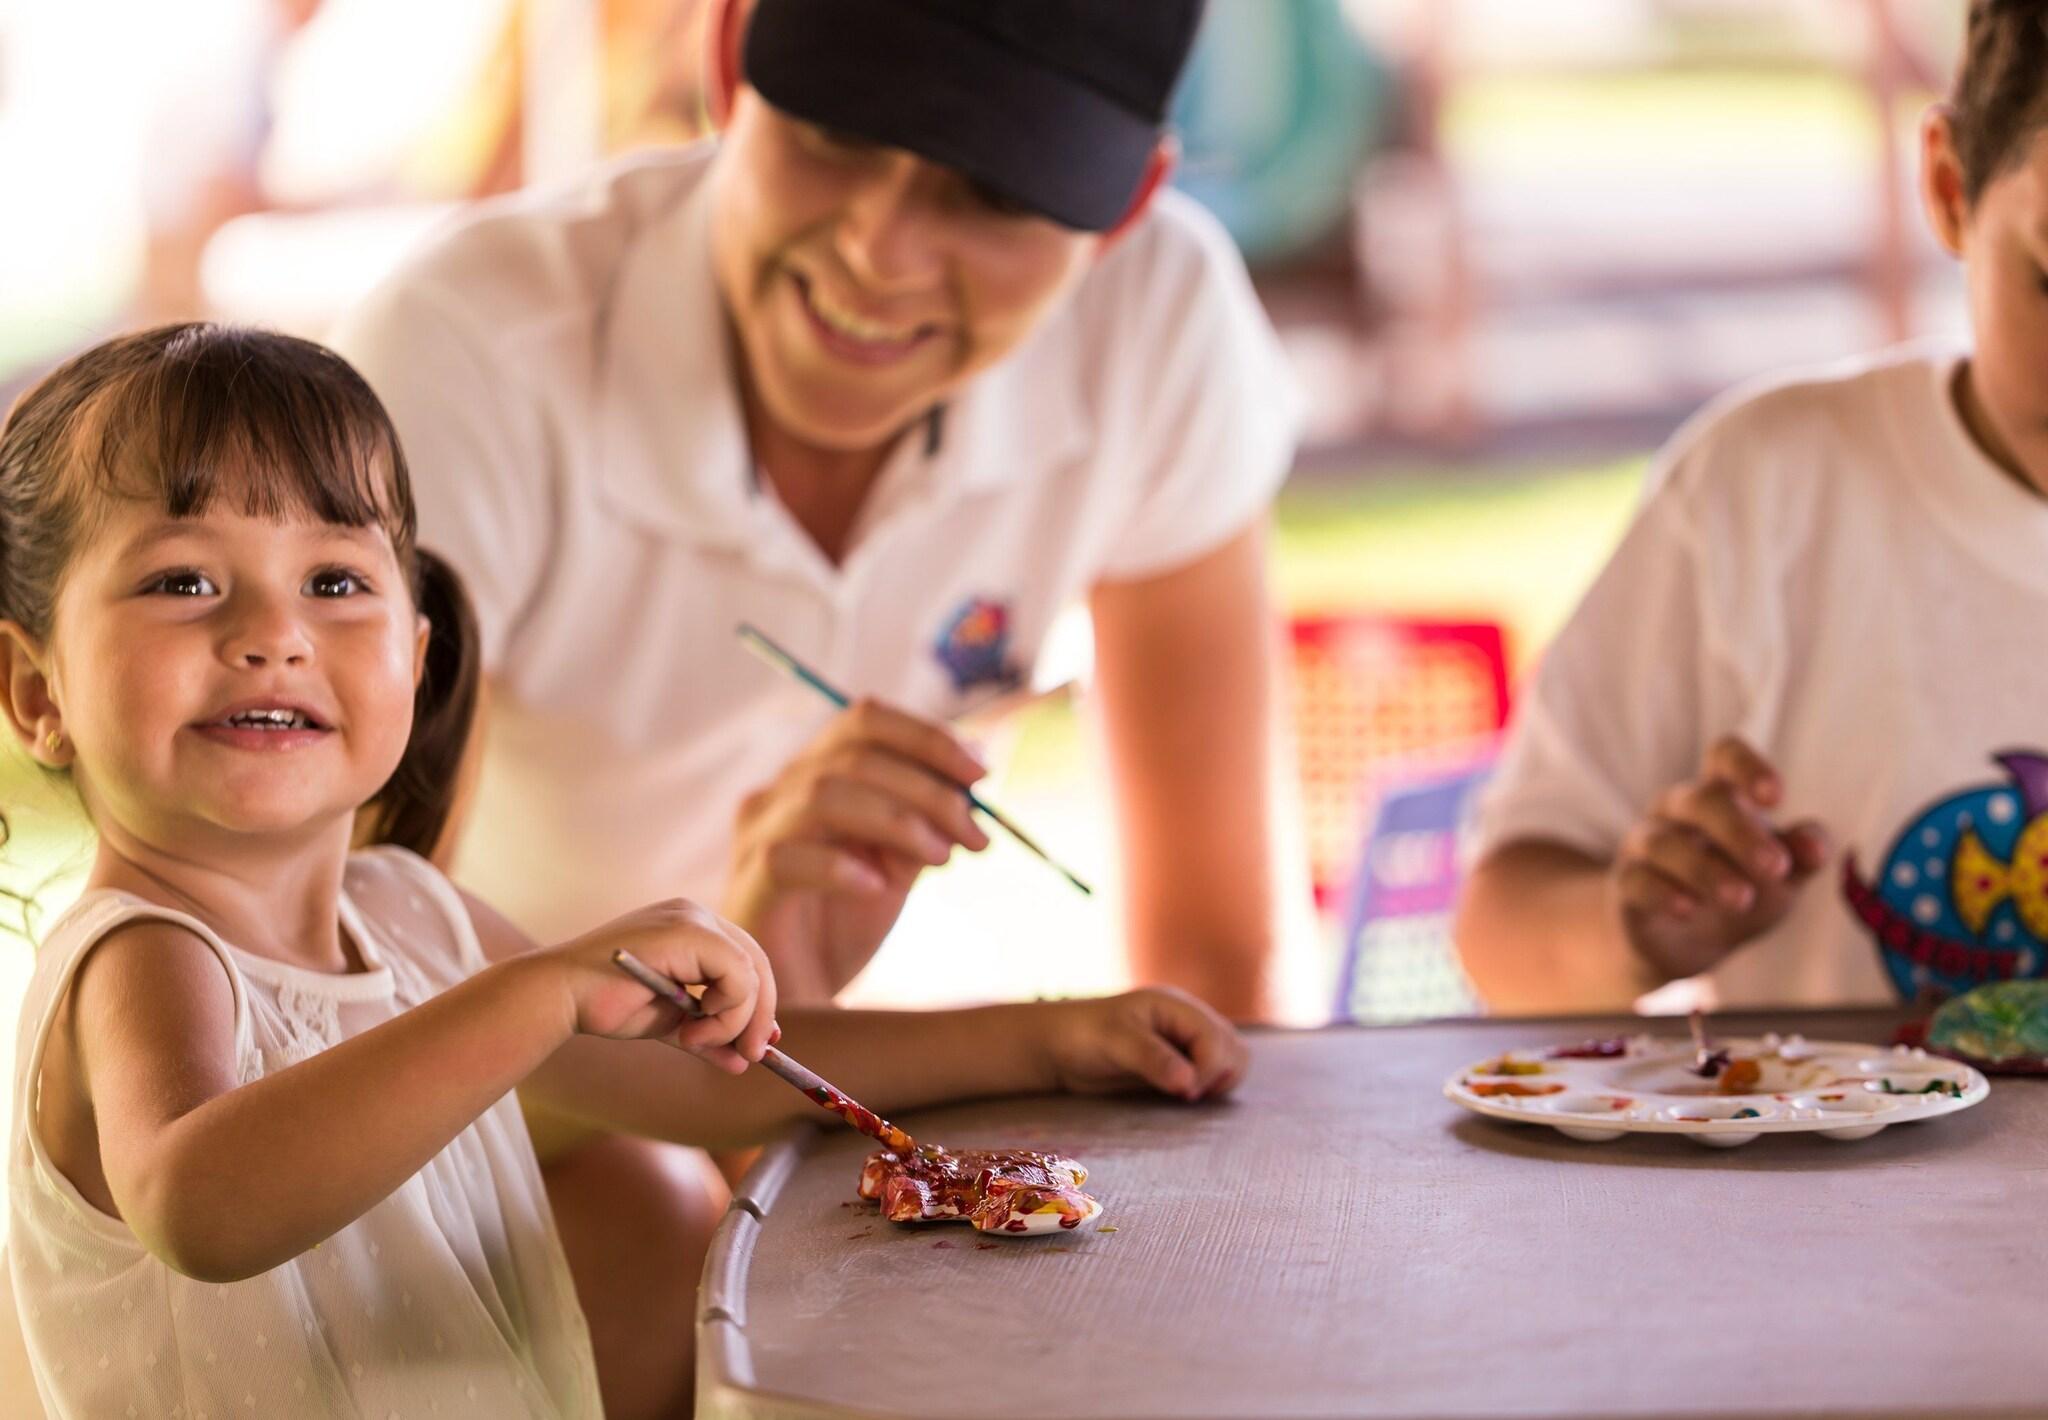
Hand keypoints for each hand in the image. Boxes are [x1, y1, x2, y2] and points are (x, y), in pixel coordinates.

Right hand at [547, 899, 777, 1074]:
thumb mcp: (671, 1020)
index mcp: (692, 928)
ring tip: (696, 1041)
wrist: (564, 996)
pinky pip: (738, 977)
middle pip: (756, 965)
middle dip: (758, 1017)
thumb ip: (708, 1033)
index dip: (759, 1004)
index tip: (759, 1044)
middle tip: (751, 1056)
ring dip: (734, 1022)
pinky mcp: (691, 931)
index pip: (744, 962)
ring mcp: (693, 919)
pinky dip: (726, 1014)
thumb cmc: (608, 1005)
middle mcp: (696, 915)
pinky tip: (690, 1032)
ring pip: (750, 974)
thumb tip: (742, 1062)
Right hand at [723, 699, 991, 1000]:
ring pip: (825, 796)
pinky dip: (841, 867)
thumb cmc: (848, 919)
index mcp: (816, 772)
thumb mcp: (901, 860)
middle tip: (976, 835)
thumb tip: (974, 770)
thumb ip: (927, 816)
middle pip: (854, 756)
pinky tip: (877, 890)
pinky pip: (789, 858)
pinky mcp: (749, 885)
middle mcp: (780, 791)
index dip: (926, 736)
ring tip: (939, 860)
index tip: (981, 771)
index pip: (865, 721)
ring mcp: (759, 835)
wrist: (804, 995)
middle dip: (928, 789)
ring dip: (897, 822)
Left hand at [1041, 988, 1248, 1102]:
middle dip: (1218, 1075)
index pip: (1217, 1039)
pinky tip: (1182, 1095)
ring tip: (1184, 1095)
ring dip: (1217, 1083)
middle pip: (1234, 1050)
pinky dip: (1208, 1089)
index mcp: (1177, 1007)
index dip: (1208, 1069)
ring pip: (1231, 1063)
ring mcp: (1187, 1043)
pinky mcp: (1180, 1064)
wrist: (1061, 1049)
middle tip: (1184, 1094)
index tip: (1183, 1091)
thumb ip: (1152, 1058)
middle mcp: (1188, 1022)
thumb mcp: (1115, 1042)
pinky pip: (1212, 1077)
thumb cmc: (1083, 1036)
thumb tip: (1188, 1082)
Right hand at [1613, 736, 1829, 981]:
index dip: (1747, 766)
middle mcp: (1678, 810)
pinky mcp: (1626, 884)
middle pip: (1701, 800)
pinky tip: (1688, 910)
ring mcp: (1645, 845)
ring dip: (1707, 871)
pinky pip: (1637, 879)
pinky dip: (1663, 893)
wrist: (1686, 943)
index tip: (1776, 798)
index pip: (1725, 755)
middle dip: (1740, 833)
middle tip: (1775, 868)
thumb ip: (1801, 857)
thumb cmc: (1739, 890)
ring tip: (1741, 901)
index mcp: (1720, 795)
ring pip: (1666, 843)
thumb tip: (1815, 847)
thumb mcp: (1780, 877)